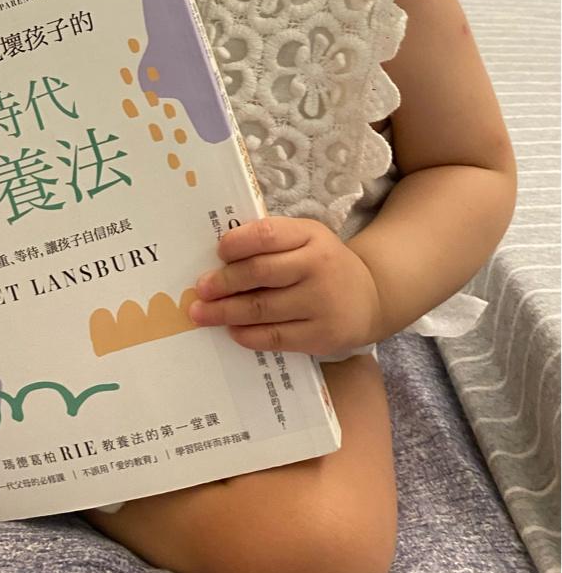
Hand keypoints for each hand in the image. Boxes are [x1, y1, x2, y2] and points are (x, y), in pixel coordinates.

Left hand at [188, 217, 382, 355]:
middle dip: (224, 282)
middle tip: (200, 289)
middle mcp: (318, 267)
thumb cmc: (323, 263)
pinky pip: (276, 337)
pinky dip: (249, 335)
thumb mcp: (306, 238)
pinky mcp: (321, 336)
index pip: (267, 235)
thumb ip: (271, 241)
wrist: (372, 296)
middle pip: (260, 273)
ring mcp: (321, 304)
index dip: (237, 243)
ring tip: (203, 313)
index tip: (218, 252)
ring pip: (263, 309)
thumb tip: (220, 256)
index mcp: (311, 236)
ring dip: (226, 312)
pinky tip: (232, 331)